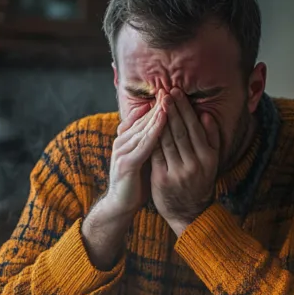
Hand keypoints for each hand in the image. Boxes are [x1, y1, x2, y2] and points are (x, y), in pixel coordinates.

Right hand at [82, 97, 166, 268]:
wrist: (121, 205)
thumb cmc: (136, 182)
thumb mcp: (144, 158)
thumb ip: (150, 142)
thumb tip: (165, 127)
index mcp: (126, 139)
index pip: (142, 117)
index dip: (157, 104)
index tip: (172, 92)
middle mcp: (122, 142)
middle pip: (142, 119)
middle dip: (158, 104)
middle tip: (172, 89)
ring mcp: (122, 152)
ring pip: (143, 129)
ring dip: (157, 115)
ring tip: (170, 100)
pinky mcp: (126, 164)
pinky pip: (143, 145)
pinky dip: (154, 132)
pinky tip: (163, 123)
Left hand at [151, 88, 219, 236]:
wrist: (189, 211)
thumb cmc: (200, 180)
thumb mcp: (211, 160)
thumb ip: (212, 138)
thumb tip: (206, 115)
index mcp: (208, 158)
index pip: (194, 128)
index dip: (185, 109)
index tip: (177, 93)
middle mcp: (195, 165)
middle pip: (180, 131)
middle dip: (171, 110)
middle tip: (164, 92)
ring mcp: (178, 173)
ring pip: (167, 141)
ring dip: (160, 121)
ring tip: (156, 104)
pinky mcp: (162, 179)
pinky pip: (156, 154)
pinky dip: (151, 139)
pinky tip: (146, 125)